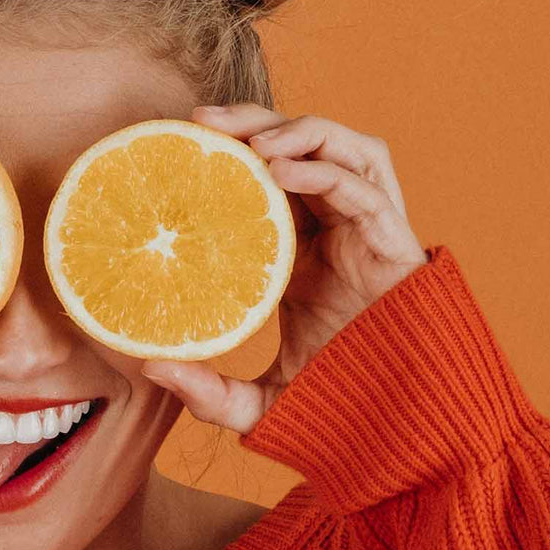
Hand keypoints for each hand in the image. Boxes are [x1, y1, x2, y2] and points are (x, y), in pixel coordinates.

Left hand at [140, 104, 427, 432]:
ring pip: (342, 148)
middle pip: (302, 146)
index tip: (181, 142)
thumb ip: (207, 391)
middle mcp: (336, 230)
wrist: (399, 429)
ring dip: (298, 130)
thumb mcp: (258, 401)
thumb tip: (150, 368)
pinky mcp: (396, 244)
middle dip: (255, 121)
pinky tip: (282, 171)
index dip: (231, 151)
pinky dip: (324, 170)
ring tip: (250, 141)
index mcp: (303, 249)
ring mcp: (369, 232)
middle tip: (202, 120)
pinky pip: (364, 188)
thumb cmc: (336, 404)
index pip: (268, 177)